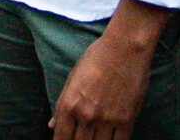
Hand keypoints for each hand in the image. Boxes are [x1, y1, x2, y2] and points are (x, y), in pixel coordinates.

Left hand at [50, 0, 166, 139]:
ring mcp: (107, 120)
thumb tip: (52, 125)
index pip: (61, 138)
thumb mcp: (73, 78)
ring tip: (94, 138)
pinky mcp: (127, 120)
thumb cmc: (96, 58)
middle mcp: (86, 115)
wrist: (125, 48)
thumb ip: (61, 105)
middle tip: (79, 138)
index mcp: (69, 104)